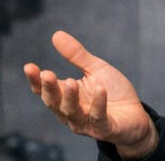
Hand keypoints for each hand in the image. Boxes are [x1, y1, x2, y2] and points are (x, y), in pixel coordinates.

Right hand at [24, 31, 158, 158]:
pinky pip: (98, 117)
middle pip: (55, 103)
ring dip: (70, 98)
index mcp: (66, 97)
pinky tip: (101, 89)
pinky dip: (99, 103)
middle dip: (50, 89)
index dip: (36, 80)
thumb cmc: (112, 91)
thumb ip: (76, 56)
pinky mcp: (104, 129)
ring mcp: (86, 123)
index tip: (29, 67)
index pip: (45, 90)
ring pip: (72, 112)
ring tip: (71, 82)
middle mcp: (71, 113)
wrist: (135, 114)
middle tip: (47, 74)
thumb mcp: (95, 69)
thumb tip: (56, 34)